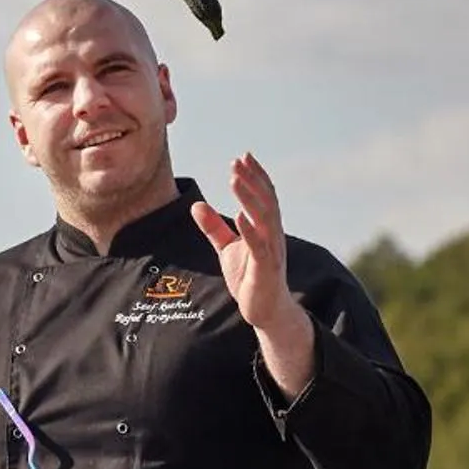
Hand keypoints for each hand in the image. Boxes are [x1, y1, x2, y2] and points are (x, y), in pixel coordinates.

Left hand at [193, 152, 315, 392]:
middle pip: (265, 201)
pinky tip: (240, 217)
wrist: (264, 311)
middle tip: (238, 160)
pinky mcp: (265, 269)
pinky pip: (259, 247)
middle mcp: (273, 236)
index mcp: (266, 228)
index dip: (254, 176)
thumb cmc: (249, 278)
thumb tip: (195, 204)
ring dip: (249, 198)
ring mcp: (271, 252)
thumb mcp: (227, 249)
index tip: (242, 157)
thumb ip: (214, 227)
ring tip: (235, 180)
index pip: (263, 196)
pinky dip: (250, 231)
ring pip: (263, 219)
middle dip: (252, 180)